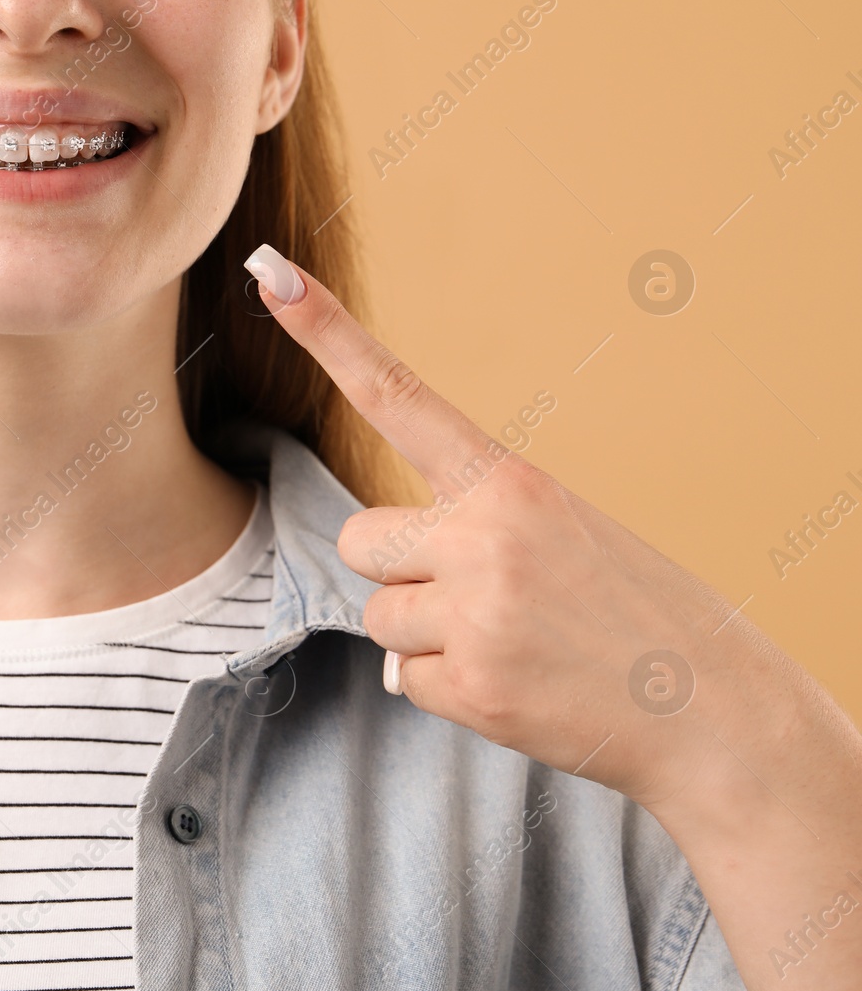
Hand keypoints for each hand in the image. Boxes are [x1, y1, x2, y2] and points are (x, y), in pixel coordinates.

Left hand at [243, 242, 861, 990]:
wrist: (719, 714)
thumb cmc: (639, 616)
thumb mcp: (568, 536)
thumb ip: (475, 536)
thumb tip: (393, 604)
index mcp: (511, 483)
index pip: (398, 395)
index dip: (327, 335)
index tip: (271, 276)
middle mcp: (484, 536)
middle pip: (358, 538)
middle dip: (395, 569)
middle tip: (475, 596)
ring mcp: (474, 611)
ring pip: (377, 615)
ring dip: (423, 635)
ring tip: (509, 646)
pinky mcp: (470, 684)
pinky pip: (403, 678)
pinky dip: (446, 689)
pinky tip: (514, 687)